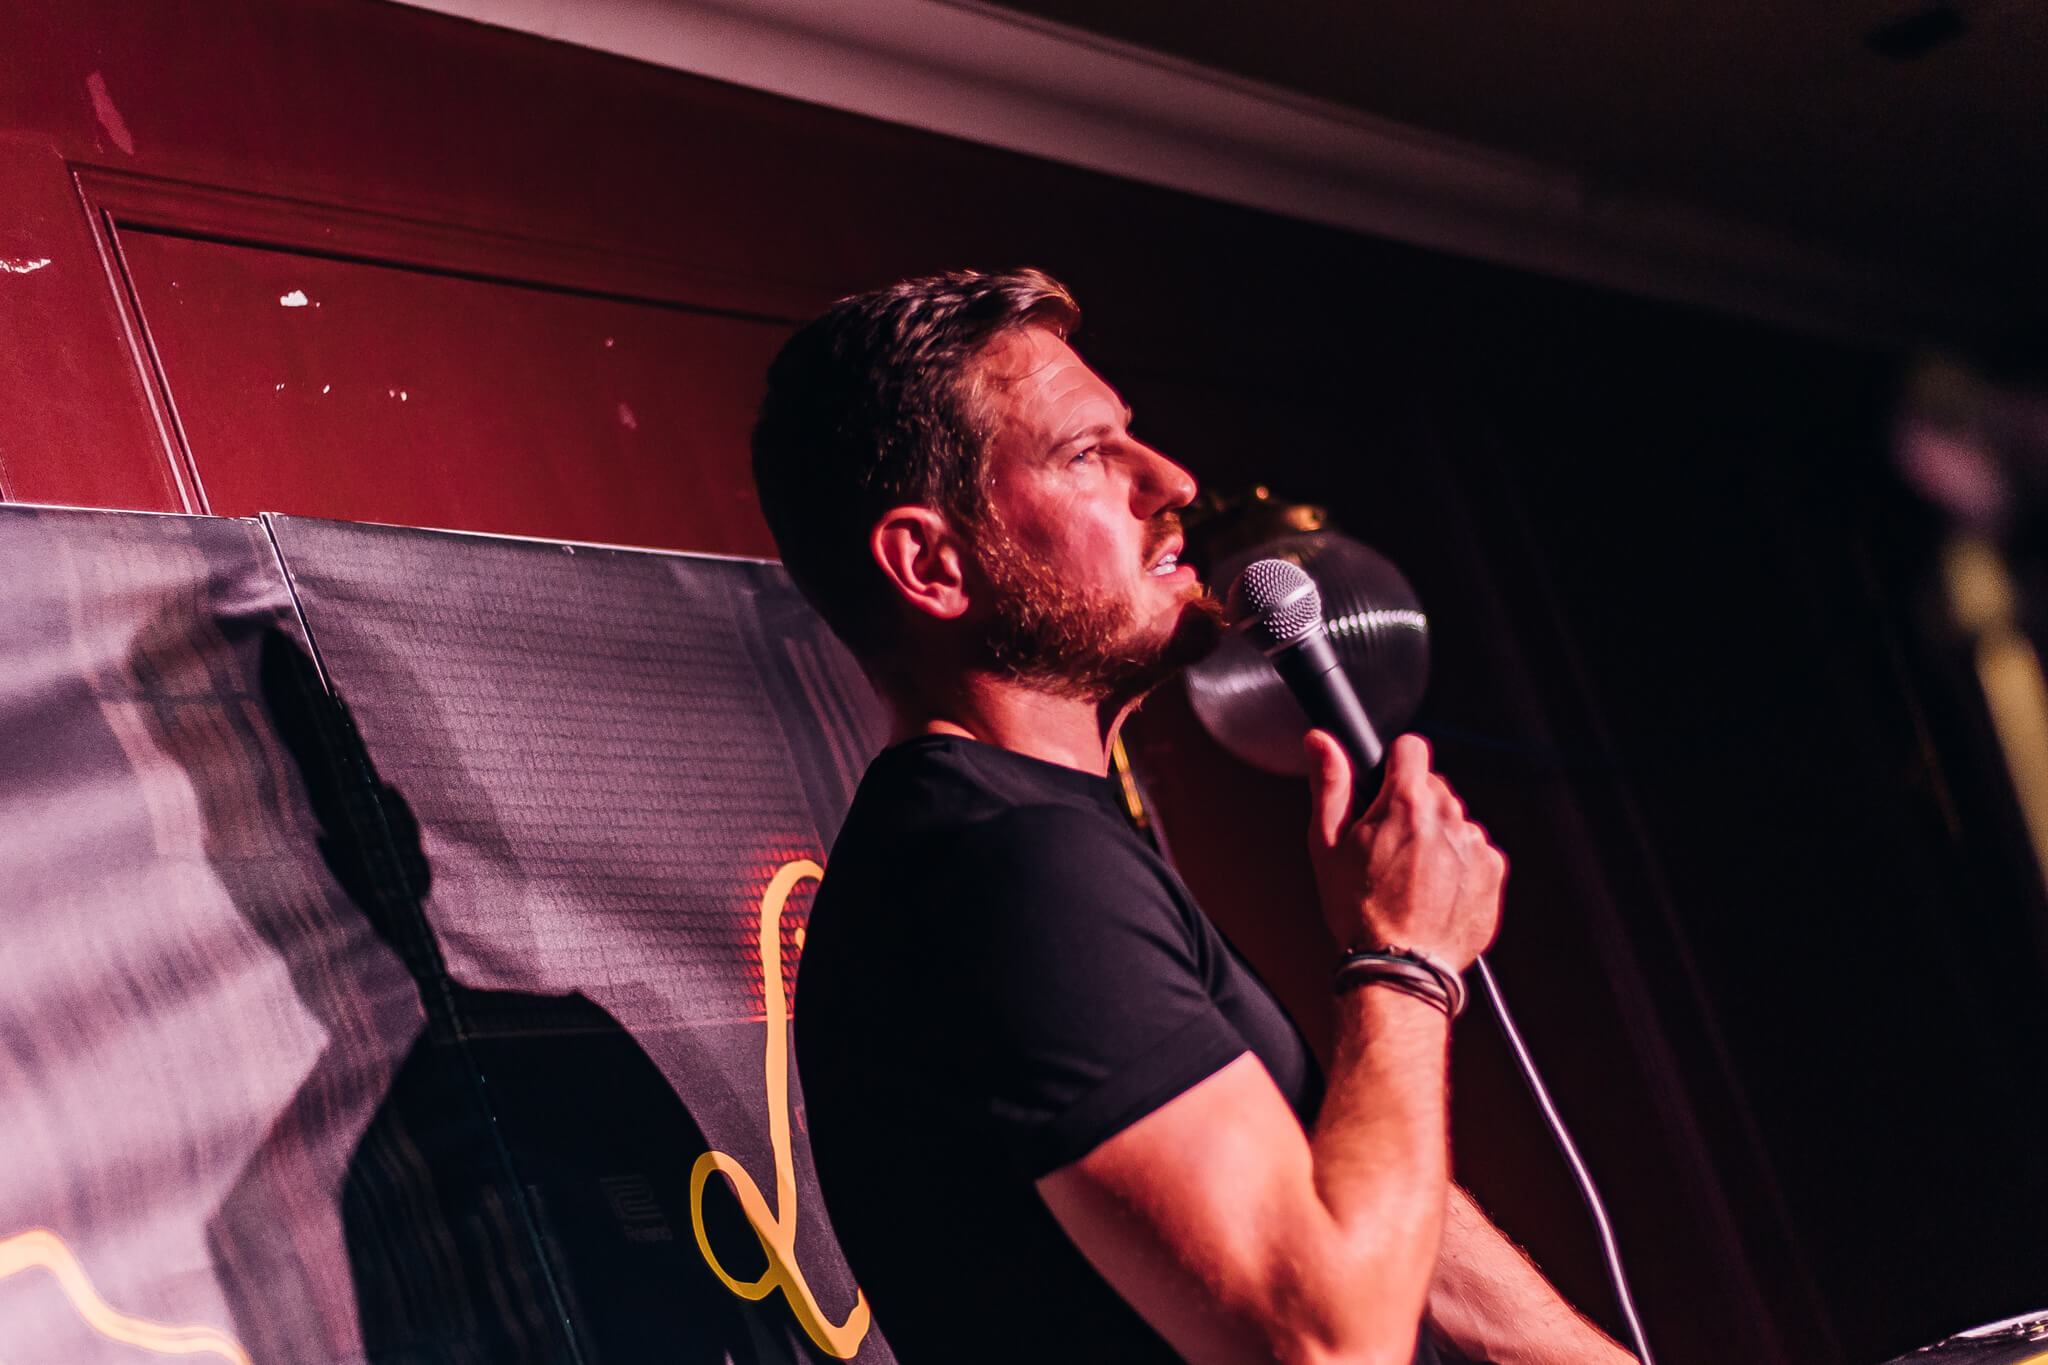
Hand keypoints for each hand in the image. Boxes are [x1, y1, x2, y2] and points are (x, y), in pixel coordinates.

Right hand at [1306, 731, 1503, 969]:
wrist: (1399, 966)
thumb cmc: (1359, 911)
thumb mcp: (1327, 844)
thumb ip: (1329, 783)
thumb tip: (1321, 742)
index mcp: (1405, 802)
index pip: (1410, 748)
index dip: (1394, 765)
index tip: (1385, 789)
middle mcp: (1447, 817)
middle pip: (1432, 788)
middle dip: (1412, 808)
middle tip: (1389, 847)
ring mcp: (1475, 845)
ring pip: (1454, 821)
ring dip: (1436, 838)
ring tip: (1411, 877)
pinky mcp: (1493, 872)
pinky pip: (1475, 852)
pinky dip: (1457, 866)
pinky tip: (1433, 891)